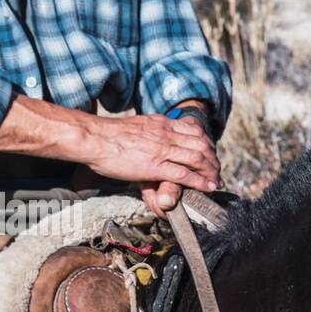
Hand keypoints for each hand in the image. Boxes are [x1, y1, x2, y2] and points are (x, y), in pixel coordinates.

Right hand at [78, 113, 219, 194]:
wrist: (94, 138)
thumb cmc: (107, 135)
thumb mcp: (136, 126)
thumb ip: (149, 132)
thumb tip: (152, 138)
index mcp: (161, 123)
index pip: (193, 129)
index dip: (206, 142)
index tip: (210, 152)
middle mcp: (166, 134)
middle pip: (201, 144)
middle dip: (213, 158)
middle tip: (217, 169)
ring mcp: (163, 150)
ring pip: (198, 158)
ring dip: (211, 171)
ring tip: (216, 181)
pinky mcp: (156, 166)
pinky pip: (185, 174)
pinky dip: (200, 182)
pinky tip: (208, 187)